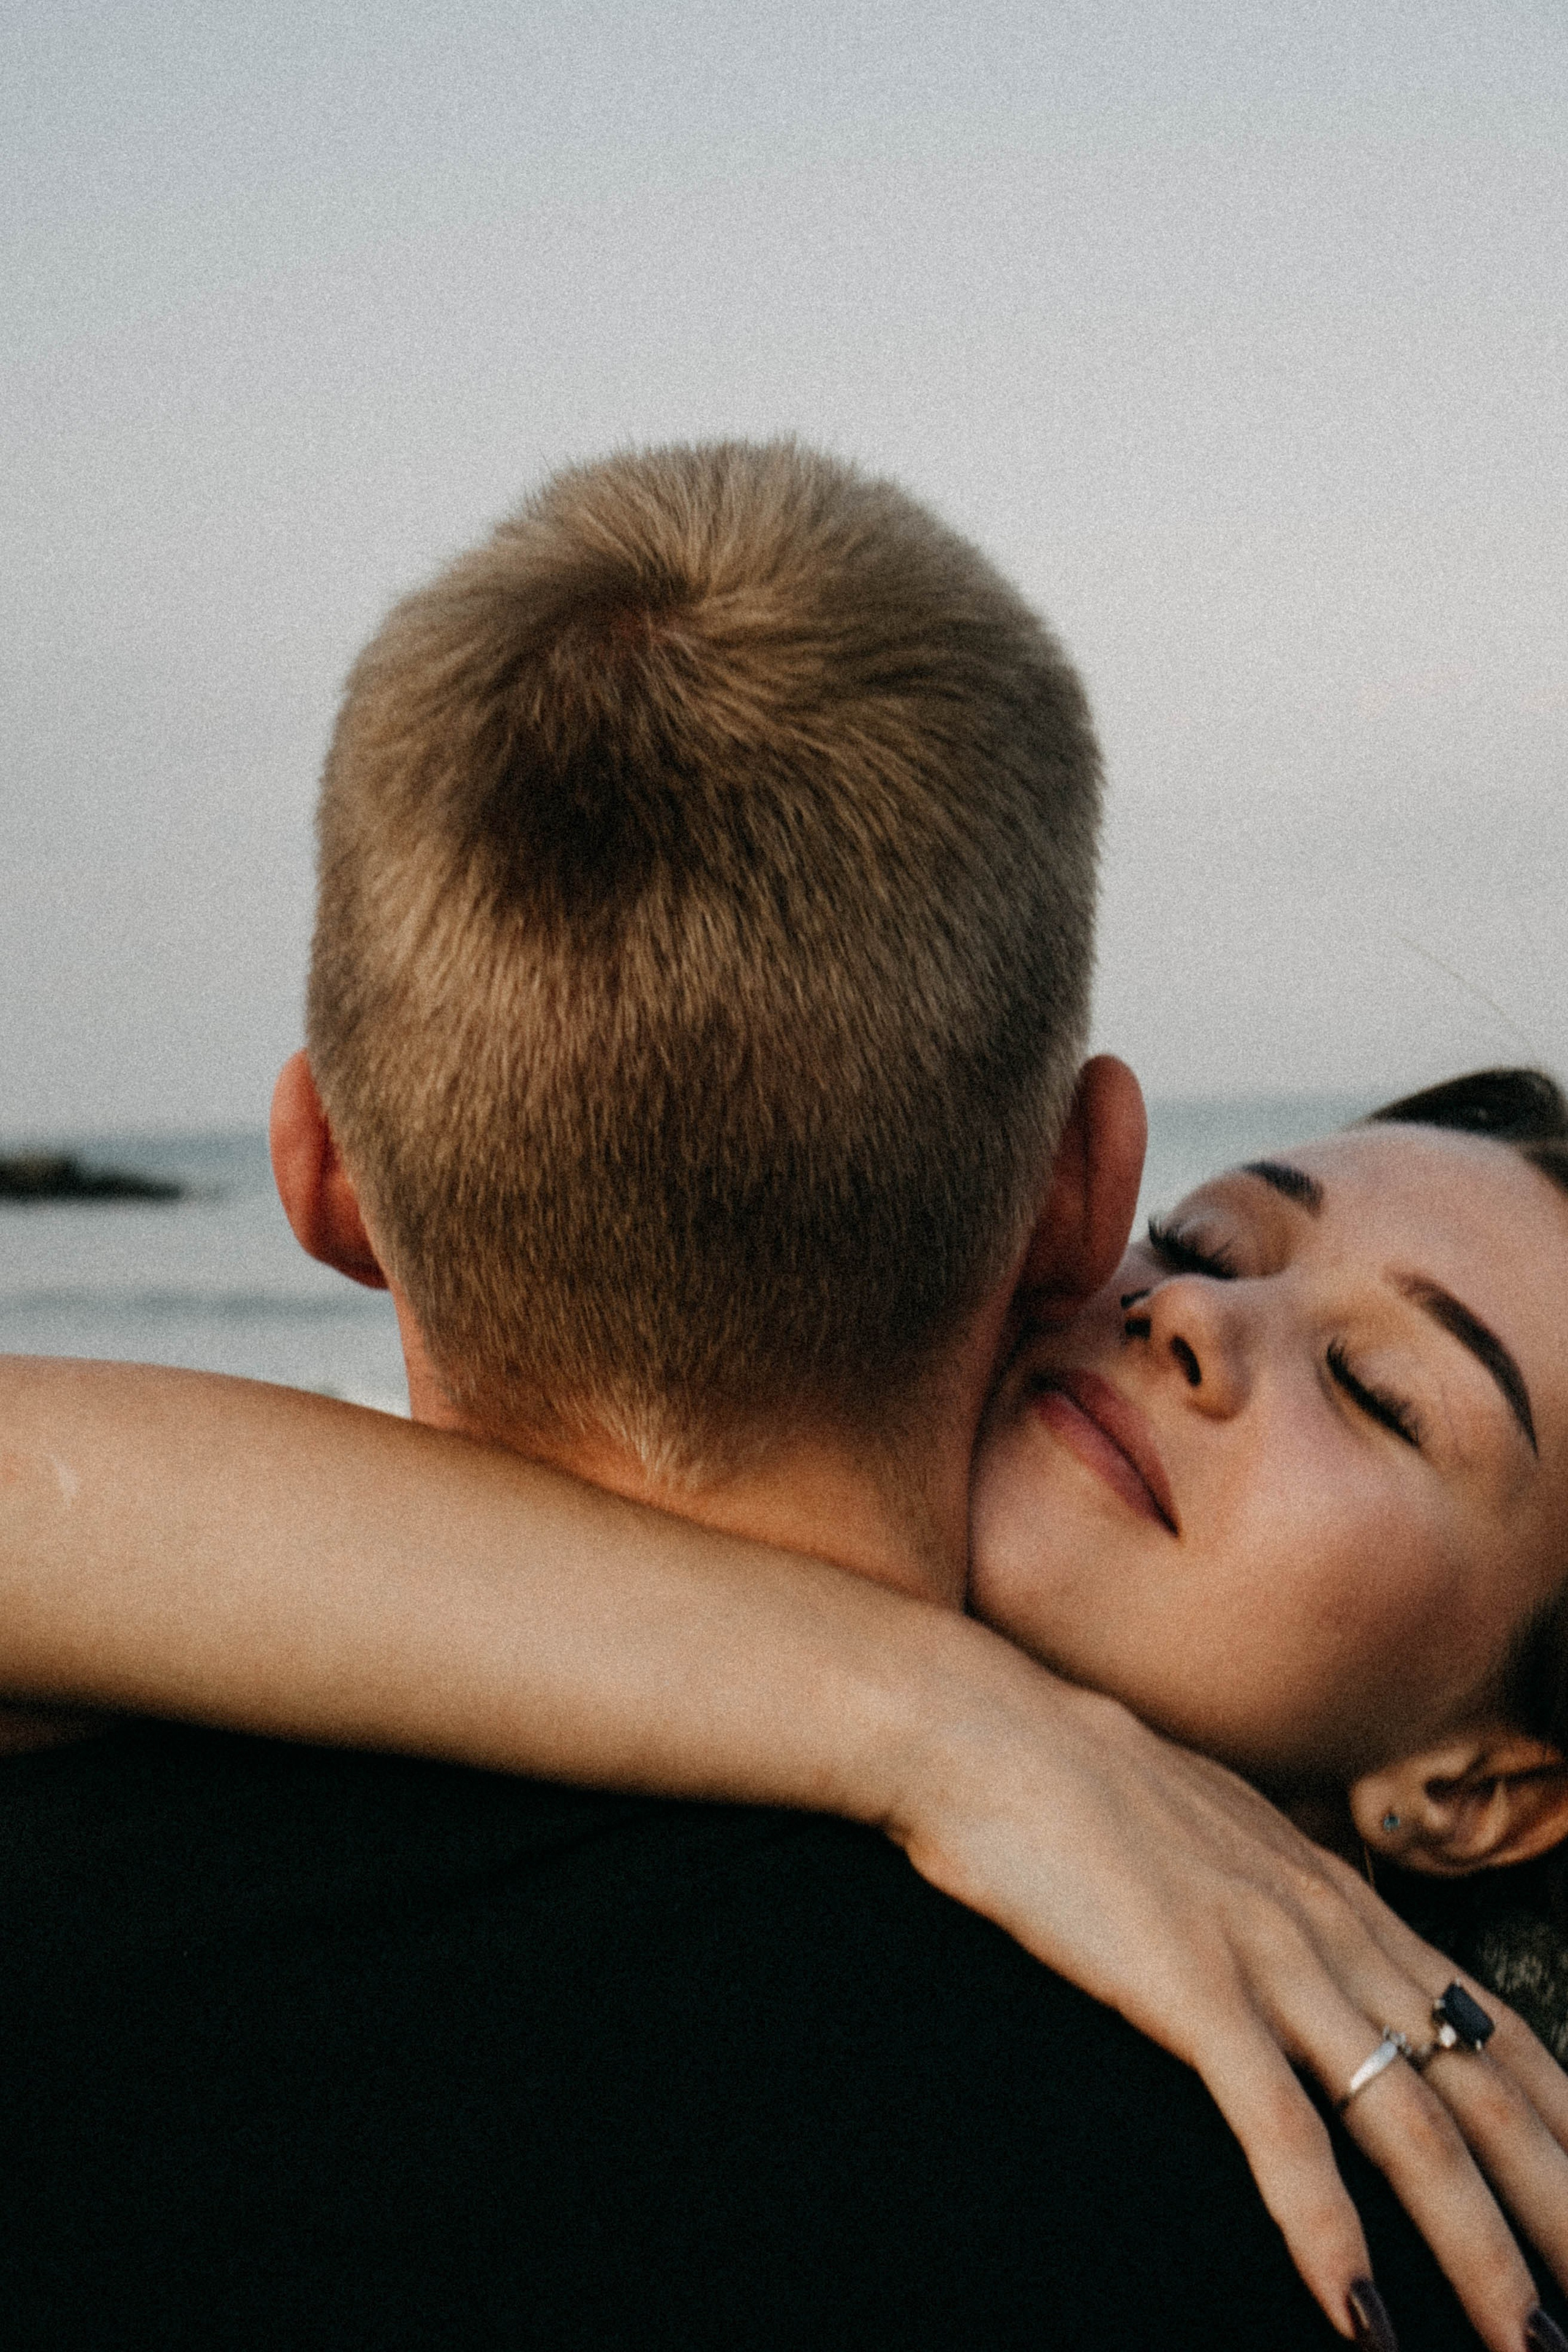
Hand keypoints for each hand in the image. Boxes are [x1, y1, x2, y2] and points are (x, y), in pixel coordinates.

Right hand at [888, 1651, 1567, 2349]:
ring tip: (1529, 2342)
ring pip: (1410, 2122)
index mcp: (1336, 1895)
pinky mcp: (1192, 1989)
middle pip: (1481, 2086)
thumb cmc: (1080, 1786)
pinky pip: (1282, 2131)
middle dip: (1556, 2203)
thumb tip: (1309, 1936)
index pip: (1491, 2025)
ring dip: (1479, 2249)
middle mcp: (1327, 1927)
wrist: (988, 1734)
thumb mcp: (1214, 1835)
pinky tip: (1360, 2309)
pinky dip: (1328, 2230)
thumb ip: (1277, 1894)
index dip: (1560, 2121)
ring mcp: (1266, 1956)